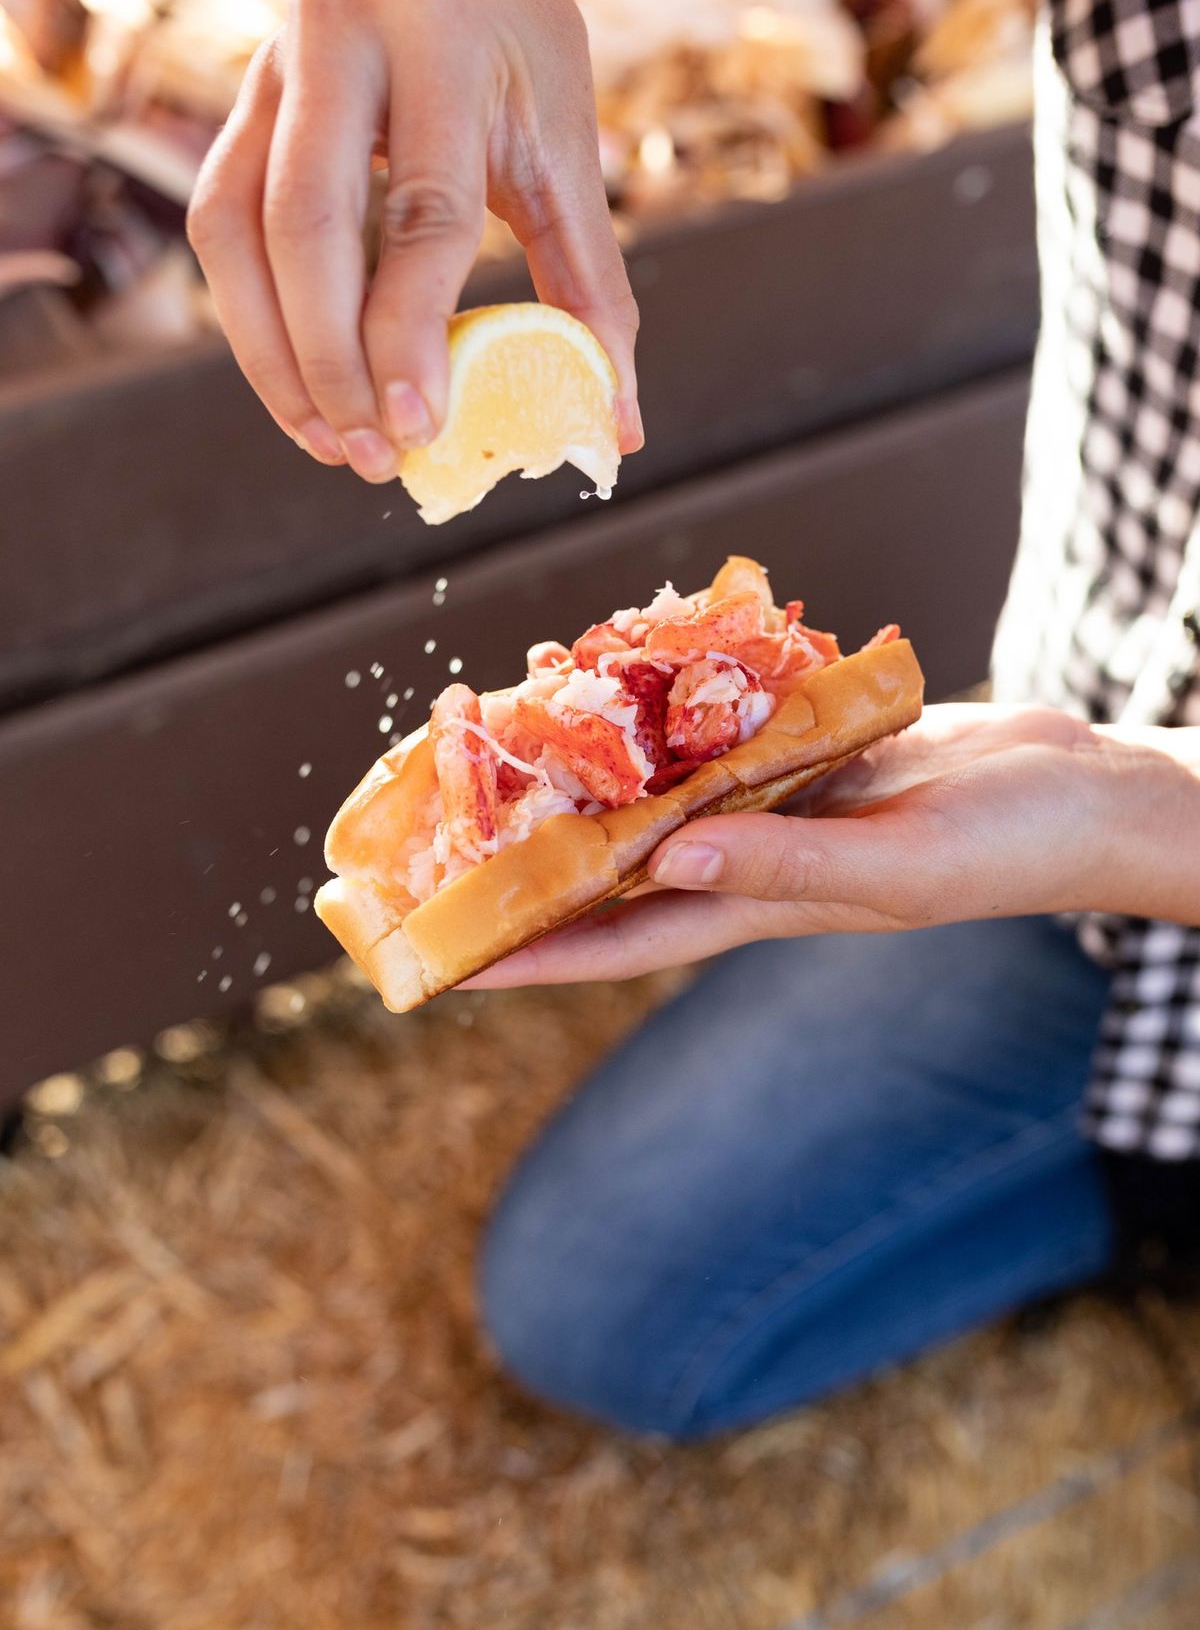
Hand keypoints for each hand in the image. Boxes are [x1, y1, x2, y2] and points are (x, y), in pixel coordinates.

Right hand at [187, 0, 640, 481]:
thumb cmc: (520, 56)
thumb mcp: (569, 152)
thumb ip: (592, 288)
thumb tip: (618, 425)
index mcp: (440, 33)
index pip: (418, 207)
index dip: (410, 330)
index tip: (417, 427)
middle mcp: (336, 32)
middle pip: (304, 223)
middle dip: (331, 361)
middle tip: (370, 456)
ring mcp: (267, 65)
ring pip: (236, 232)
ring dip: (274, 357)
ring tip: (330, 443)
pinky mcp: (234, 107)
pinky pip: (220, 231)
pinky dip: (254, 325)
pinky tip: (301, 392)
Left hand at [467, 703, 1145, 987]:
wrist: (1080, 792)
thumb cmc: (1005, 848)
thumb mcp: (895, 865)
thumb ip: (785, 862)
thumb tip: (666, 857)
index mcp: (758, 906)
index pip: (612, 943)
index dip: (525, 954)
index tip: (440, 962)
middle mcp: (748, 858)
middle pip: (613, 868)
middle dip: (529, 860)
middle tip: (443, 830)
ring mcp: (775, 803)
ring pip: (655, 792)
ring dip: (586, 772)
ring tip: (505, 732)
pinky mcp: (805, 753)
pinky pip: (713, 732)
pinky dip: (666, 706)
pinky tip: (623, 668)